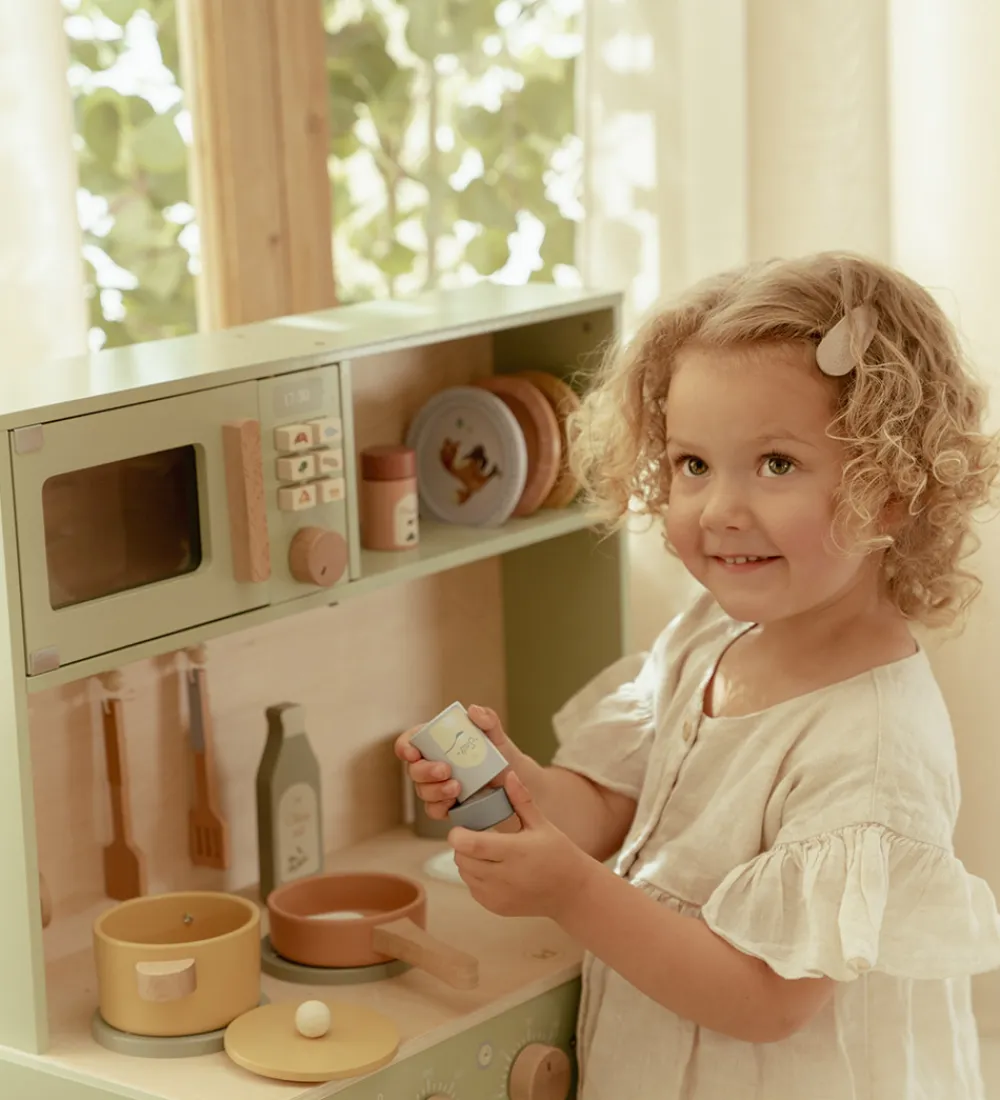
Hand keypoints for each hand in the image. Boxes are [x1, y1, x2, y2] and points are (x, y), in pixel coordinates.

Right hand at [394, 705, 518, 821]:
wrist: (512, 777)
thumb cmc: (497, 751)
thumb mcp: (495, 732)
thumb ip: (487, 718)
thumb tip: (473, 710)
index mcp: (435, 742)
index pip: (409, 741)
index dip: (405, 747)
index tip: (414, 753)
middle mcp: (430, 763)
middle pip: (413, 769)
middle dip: (425, 771)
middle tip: (445, 770)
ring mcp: (435, 786)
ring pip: (422, 791)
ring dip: (436, 790)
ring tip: (457, 788)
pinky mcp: (444, 805)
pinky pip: (433, 810)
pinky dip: (440, 807)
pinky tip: (454, 802)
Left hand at [449, 770, 594, 921]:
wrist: (571, 892)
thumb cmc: (558, 853)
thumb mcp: (542, 824)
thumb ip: (521, 800)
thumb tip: (508, 774)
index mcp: (515, 852)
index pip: (471, 845)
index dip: (458, 835)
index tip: (461, 826)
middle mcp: (504, 877)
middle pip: (462, 859)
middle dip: (461, 845)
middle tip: (473, 835)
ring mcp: (499, 895)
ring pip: (464, 874)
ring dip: (467, 861)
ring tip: (482, 851)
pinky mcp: (497, 907)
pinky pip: (473, 889)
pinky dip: (474, 877)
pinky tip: (490, 868)